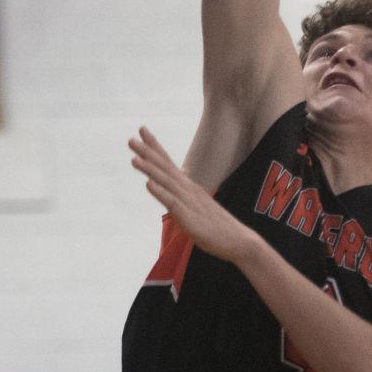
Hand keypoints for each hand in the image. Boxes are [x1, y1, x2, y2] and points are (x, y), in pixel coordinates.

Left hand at [129, 128, 258, 265]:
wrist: (240, 241)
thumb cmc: (219, 227)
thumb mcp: (200, 206)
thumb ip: (188, 194)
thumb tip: (183, 179)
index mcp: (189, 188)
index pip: (169, 163)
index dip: (155, 146)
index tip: (142, 130)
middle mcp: (189, 190)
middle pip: (165, 168)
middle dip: (148, 152)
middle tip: (131, 139)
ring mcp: (189, 202)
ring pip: (167, 182)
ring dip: (150, 169)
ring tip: (134, 158)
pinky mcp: (190, 218)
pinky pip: (172, 203)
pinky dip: (160, 192)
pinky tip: (147, 184)